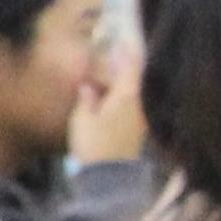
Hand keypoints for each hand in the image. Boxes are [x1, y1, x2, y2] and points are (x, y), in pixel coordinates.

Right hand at [66, 28, 147, 165]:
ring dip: (119, 86)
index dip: (126, 51)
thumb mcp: (82, 119)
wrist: (109, 180)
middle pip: (132, 80)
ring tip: (104, 82)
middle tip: (109, 58)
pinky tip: (107, 103)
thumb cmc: (94, 146)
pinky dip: (119, 101)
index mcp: (126, 96)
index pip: (130, 66)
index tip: (121, 39)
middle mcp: (137, 105)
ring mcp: (138, 120)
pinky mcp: (135, 133)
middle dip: (122, 68)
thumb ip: (86, 98)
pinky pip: (129, 108)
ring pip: (131, 95)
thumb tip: (89, 85)